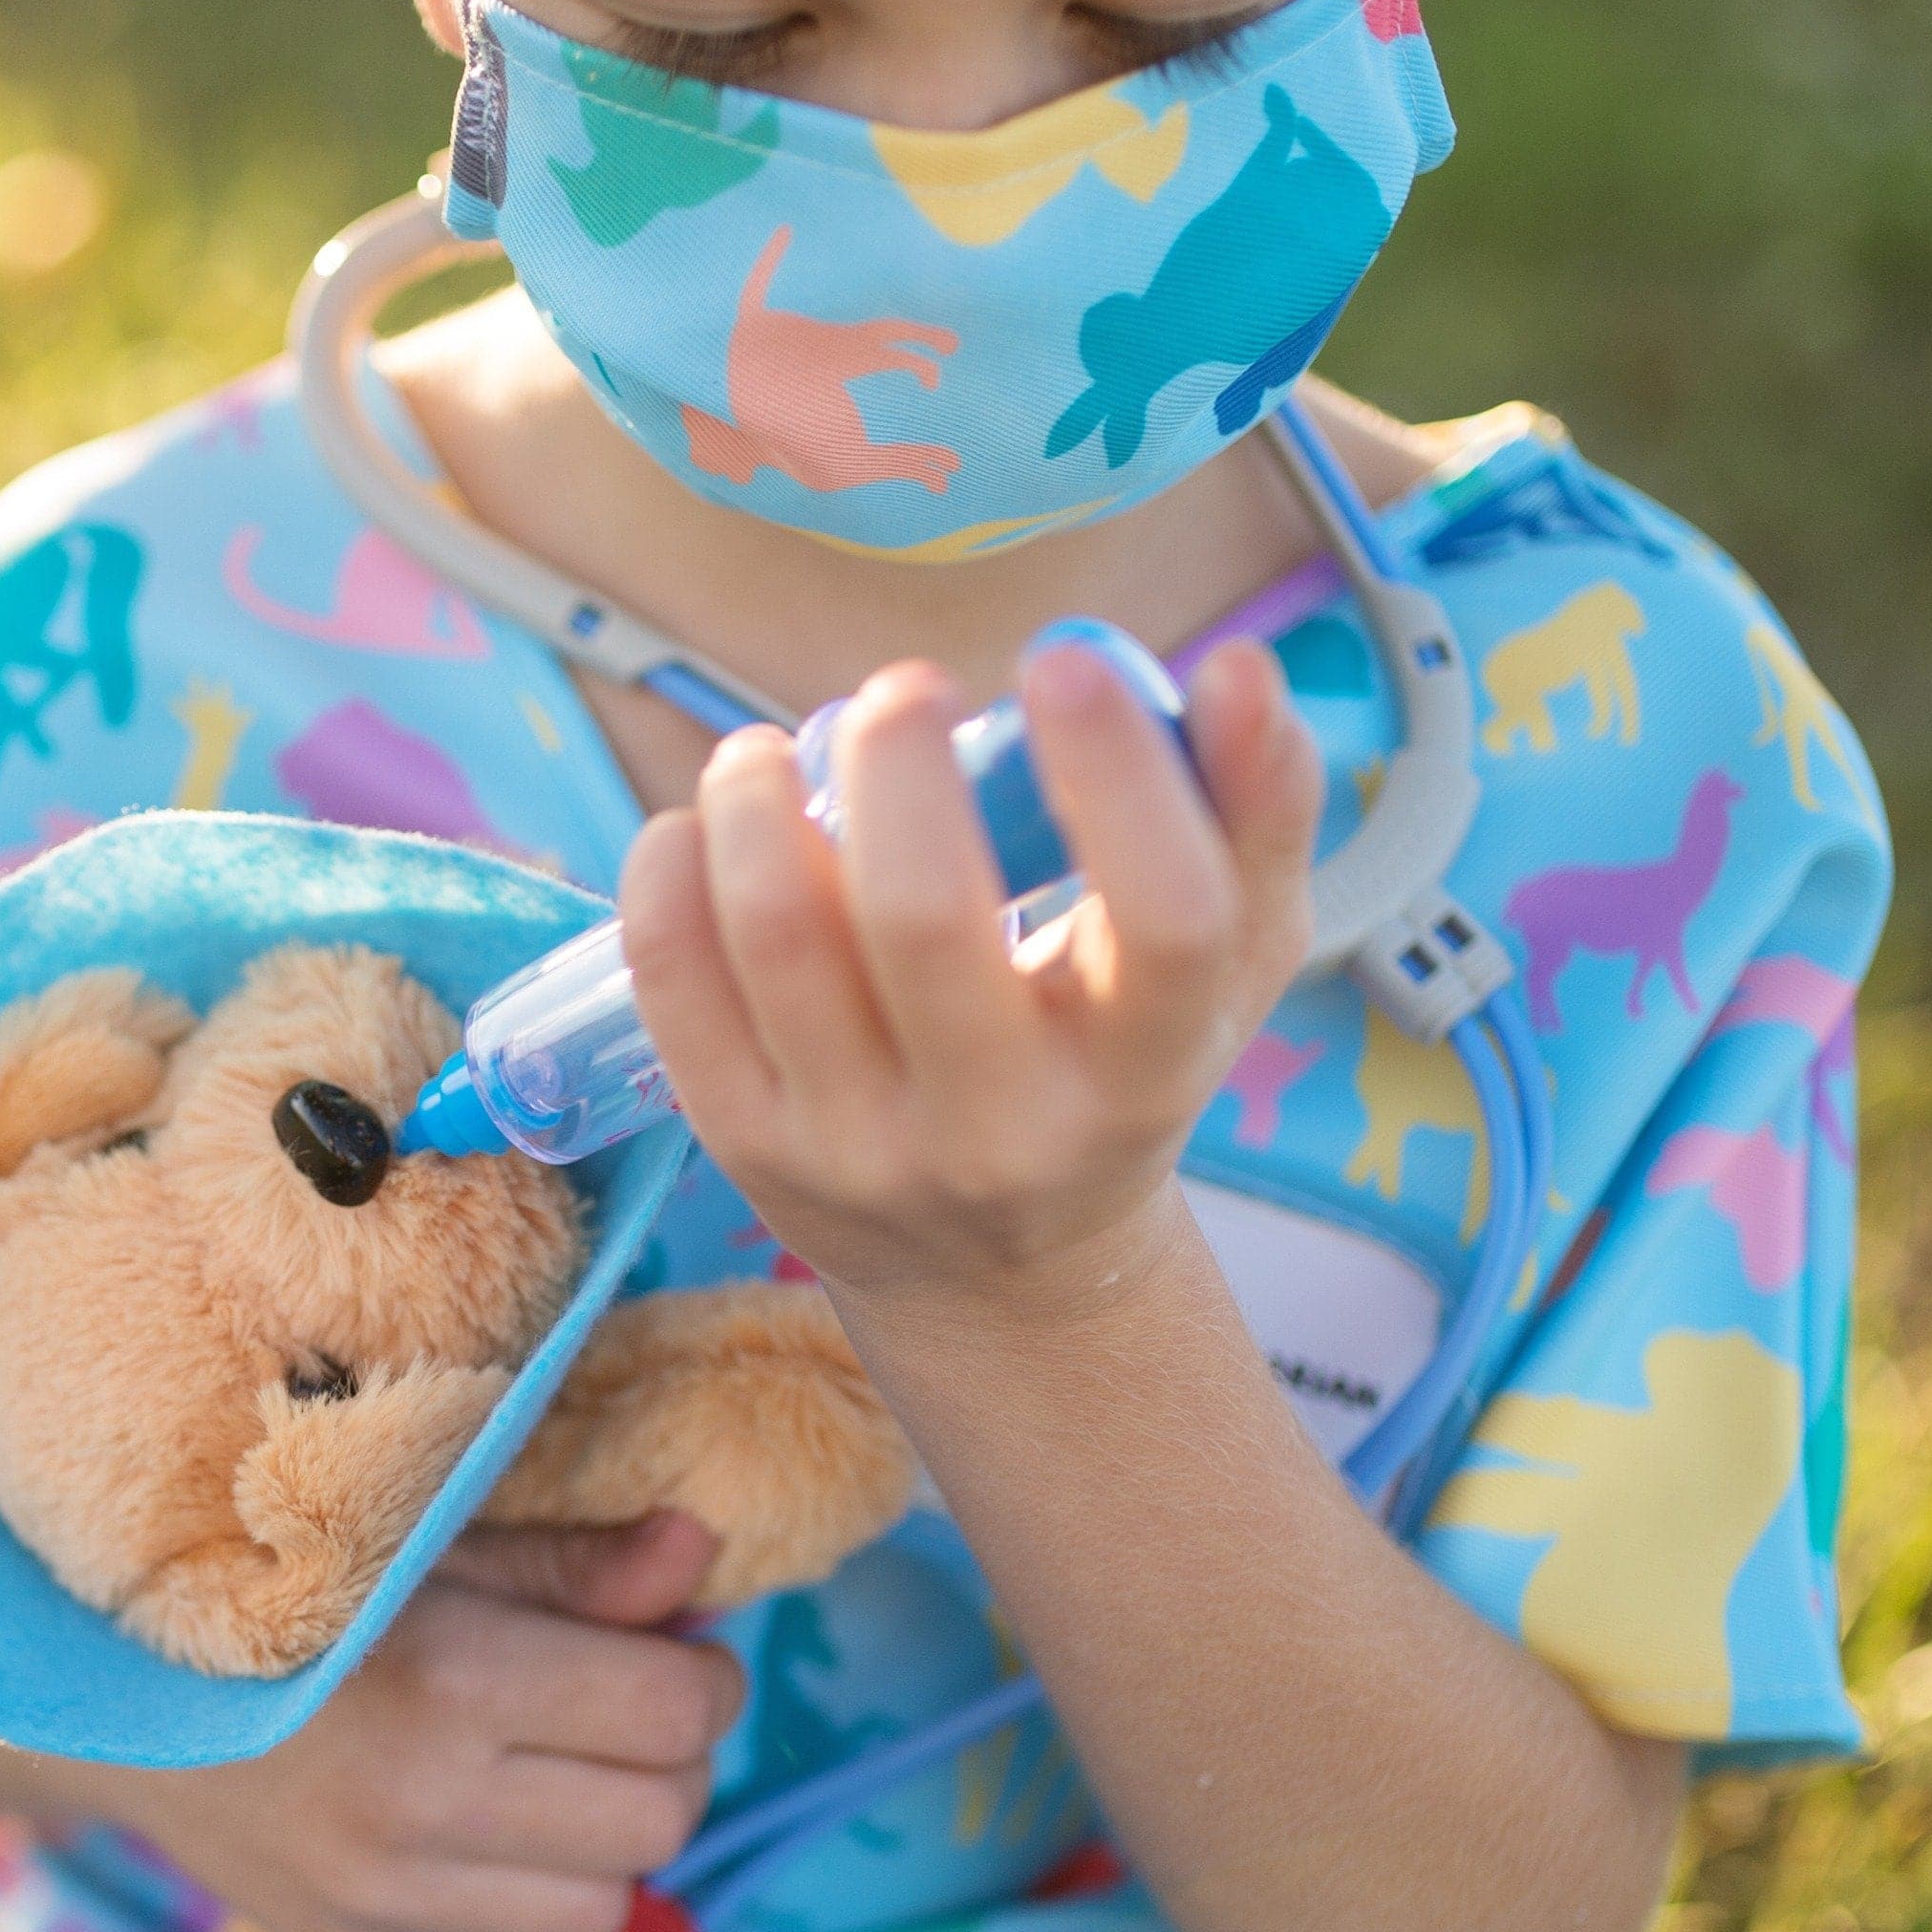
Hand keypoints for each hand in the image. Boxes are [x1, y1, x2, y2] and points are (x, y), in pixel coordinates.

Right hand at [104, 1511, 741, 1931]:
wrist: (121, 1699)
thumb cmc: (299, 1595)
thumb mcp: (433, 1549)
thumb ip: (577, 1566)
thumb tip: (703, 1549)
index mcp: (452, 1684)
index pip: (675, 1713)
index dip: (700, 1678)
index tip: (671, 1652)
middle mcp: (422, 1809)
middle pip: (662, 1818)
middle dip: (668, 1760)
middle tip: (623, 1712)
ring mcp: (387, 1901)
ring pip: (609, 1909)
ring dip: (609, 1843)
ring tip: (556, 1777)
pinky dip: (530, 1893)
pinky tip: (479, 1826)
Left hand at [616, 635, 1321, 1304]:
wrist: (999, 1268)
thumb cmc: (1118, 1063)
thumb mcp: (1230, 962)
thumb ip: (1260, 810)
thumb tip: (1235, 671)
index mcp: (1146, 1069)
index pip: (1163, 920)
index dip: (1117, 773)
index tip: (1063, 662)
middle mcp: (1004, 1130)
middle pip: (924, 913)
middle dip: (898, 759)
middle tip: (906, 695)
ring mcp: (860, 1148)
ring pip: (779, 932)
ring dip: (758, 797)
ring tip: (774, 752)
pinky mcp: (745, 1147)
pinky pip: (674, 978)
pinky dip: (672, 867)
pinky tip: (706, 823)